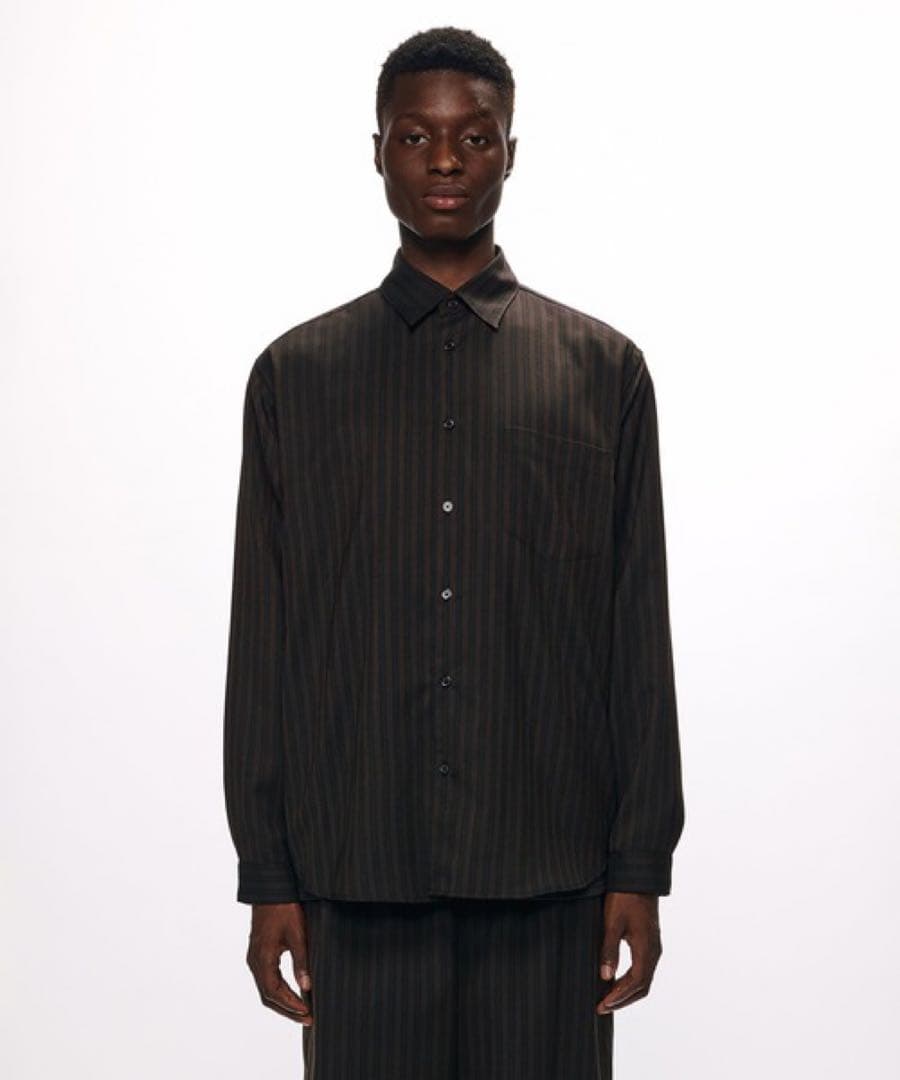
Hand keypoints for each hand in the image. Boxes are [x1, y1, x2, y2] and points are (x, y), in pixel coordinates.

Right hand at [246, 902, 313, 1025]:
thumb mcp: (298, 934)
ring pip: (266, 989)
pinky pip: (266, 979)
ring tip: (302, 1011)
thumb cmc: (284, 908)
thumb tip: (307, 987)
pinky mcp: (259, 953)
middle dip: (288, 1010)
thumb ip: (301, 961)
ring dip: (283, 1002)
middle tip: (308, 1019)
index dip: (292, 1005)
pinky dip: (279, 991)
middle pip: (268, 996)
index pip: (275, 992)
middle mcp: (254, 962)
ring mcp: (255, 958)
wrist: (270, 888)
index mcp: (262, 959)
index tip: (308, 1013)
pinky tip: (292, 992)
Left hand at [596, 891, 661, 1014]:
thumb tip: (606, 977)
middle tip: (602, 1007)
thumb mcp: (612, 922)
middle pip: (642, 987)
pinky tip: (616, 979)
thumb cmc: (624, 897)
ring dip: (627, 992)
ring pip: (644, 979)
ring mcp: (653, 947)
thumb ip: (609, 950)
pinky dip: (630, 981)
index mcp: (646, 949)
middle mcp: (654, 951)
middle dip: (622, 999)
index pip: (635, 983)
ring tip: (607, 998)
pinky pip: (643, 969)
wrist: (638, 877)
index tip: (602, 1004)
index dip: (619, 996)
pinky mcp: (649, 941)